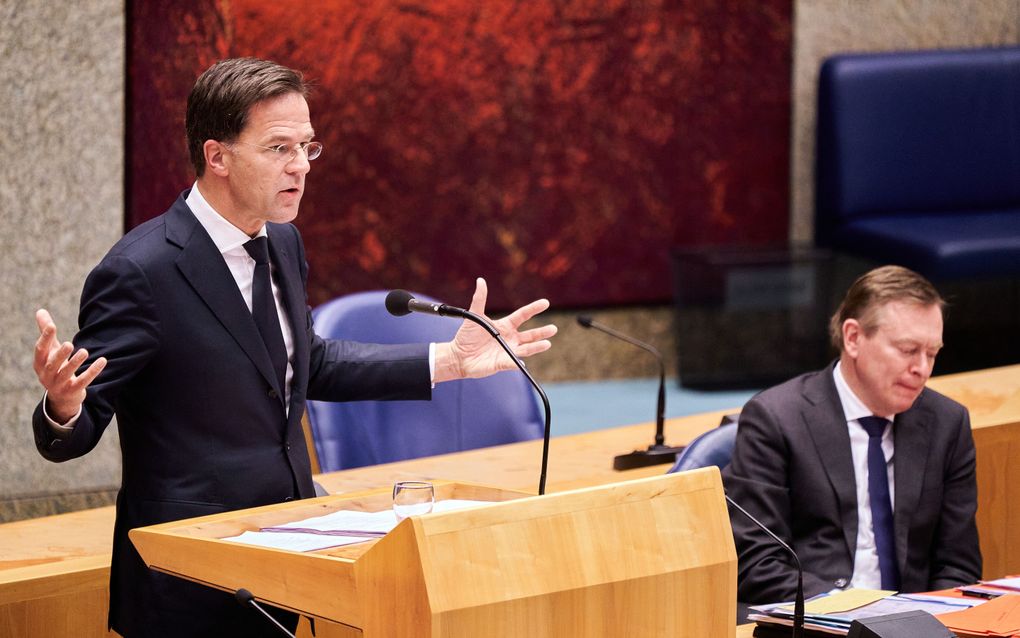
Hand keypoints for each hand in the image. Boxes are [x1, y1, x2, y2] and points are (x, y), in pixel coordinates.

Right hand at [33, 309, 105, 423]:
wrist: (61, 397)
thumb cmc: (55, 367)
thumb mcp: (50, 351)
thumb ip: (46, 332)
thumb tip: (40, 310)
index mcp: (39, 363)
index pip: (40, 350)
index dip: (45, 338)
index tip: (52, 325)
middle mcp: (46, 375)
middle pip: (52, 364)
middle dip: (60, 354)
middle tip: (69, 344)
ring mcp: (59, 385)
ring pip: (67, 374)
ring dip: (76, 362)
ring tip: (84, 351)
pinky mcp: (73, 391)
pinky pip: (83, 381)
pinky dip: (93, 371)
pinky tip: (103, 360)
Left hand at [433, 278, 556, 382]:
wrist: (458, 356)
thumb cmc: (467, 336)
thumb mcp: (474, 315)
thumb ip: (479, 299)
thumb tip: (480, 281)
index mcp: (505, 326)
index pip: (523, 315)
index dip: (534, 309)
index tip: (545, 303)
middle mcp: (510, 338)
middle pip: (530, 334)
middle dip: (542, 332)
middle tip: (554, 328)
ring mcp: (508, 351)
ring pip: (526, 349)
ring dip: (536, 347)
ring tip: (547, 344)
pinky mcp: (502, 363)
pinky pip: (513, 362)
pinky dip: (518, 362)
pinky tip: (523, 361)